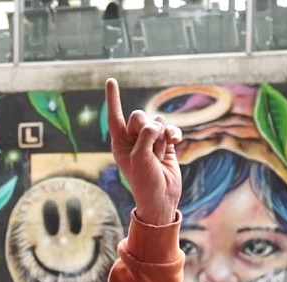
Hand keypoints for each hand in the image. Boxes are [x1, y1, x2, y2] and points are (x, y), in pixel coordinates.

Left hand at [106, 78, 181, 225]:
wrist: (161, 197)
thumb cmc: (144, 181)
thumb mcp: (139, 157)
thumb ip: (145, 135)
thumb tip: (156, 124)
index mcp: (119, 143)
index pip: (115, 116)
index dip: (113, 98)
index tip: (111, 80)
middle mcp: (133, 139)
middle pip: (140, 116)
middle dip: (146, 129)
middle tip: (149, 149)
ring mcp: (150, 140)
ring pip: (157, 121)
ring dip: (160, 138)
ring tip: (158, 156)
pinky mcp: (165, 143)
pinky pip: (170, 129)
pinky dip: (173, 135)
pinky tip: (175, 142)